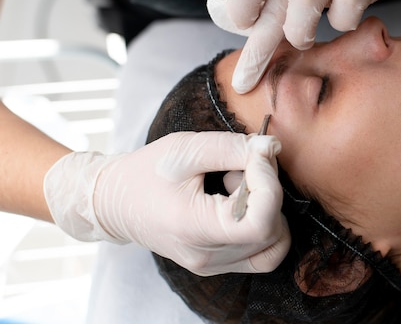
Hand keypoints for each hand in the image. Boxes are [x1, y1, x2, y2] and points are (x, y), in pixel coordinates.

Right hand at [44, 131, 289, 275]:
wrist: (115, 202)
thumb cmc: (146, 172)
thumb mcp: (186, 149)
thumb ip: (233, 147)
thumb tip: (271, 147)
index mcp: (194, 229)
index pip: (261, 222)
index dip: (269, 184)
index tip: (256, 156)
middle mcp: (207, 256)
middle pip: (271, 229)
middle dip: (267, 189)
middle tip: (240, 166)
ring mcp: (214, 265)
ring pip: (274, 241)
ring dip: (266, 207)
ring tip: (234, 185)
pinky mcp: (220, 264)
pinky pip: (263, 251)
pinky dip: (264, 224)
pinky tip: (239, 202)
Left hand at [212, 0, 400, 92]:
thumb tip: (217, 13)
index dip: (239, 13)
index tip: (244, 27)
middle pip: (270, 13)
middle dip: (255, 56)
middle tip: (245, 81)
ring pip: (304, 15)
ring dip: (301, 36)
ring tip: (305, 35)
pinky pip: (345, 18)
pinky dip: (342, 24)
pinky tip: (344, 11)